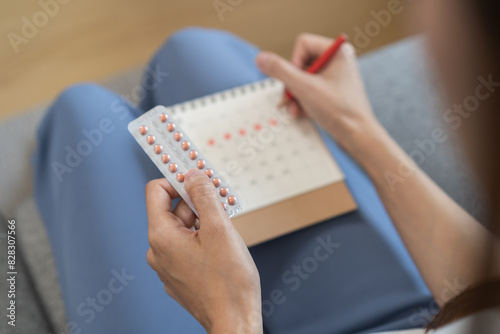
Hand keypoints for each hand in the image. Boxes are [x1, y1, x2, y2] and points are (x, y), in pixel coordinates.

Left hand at [145, 170, 261, 333]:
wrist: (234, 321)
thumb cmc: (228, 282)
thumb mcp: (220, 228)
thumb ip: (204, 196)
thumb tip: (193, 175)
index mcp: (161, 236)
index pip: (156, 191)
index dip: (178, 180)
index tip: (197, 178)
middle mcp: (158, 251)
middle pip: (174, 210)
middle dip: (199, 205)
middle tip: (223, 207)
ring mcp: (167, 266)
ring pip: (183, 230)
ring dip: (204, 224)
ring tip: (226, 234)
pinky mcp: (179, 276)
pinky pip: (186, 247)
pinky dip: (203, 241)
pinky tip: (221, 249)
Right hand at [256, 33, 379, 155]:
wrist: (358, 136)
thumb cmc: (340, 111)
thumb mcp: (304, 88)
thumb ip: (281, 71)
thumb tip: (261, 58)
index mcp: (338, 51)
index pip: (303, 44)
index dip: (294, 63)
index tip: (297, 81)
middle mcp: (337, 61)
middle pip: (300, 63)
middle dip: (292, 84)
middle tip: (291, 98)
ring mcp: (334, 77)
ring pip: (302, 79)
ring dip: (294, 95)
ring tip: (295, 110)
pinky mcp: (331, 93)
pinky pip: (308, 90)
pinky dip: (302, 102)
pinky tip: (301, 113)